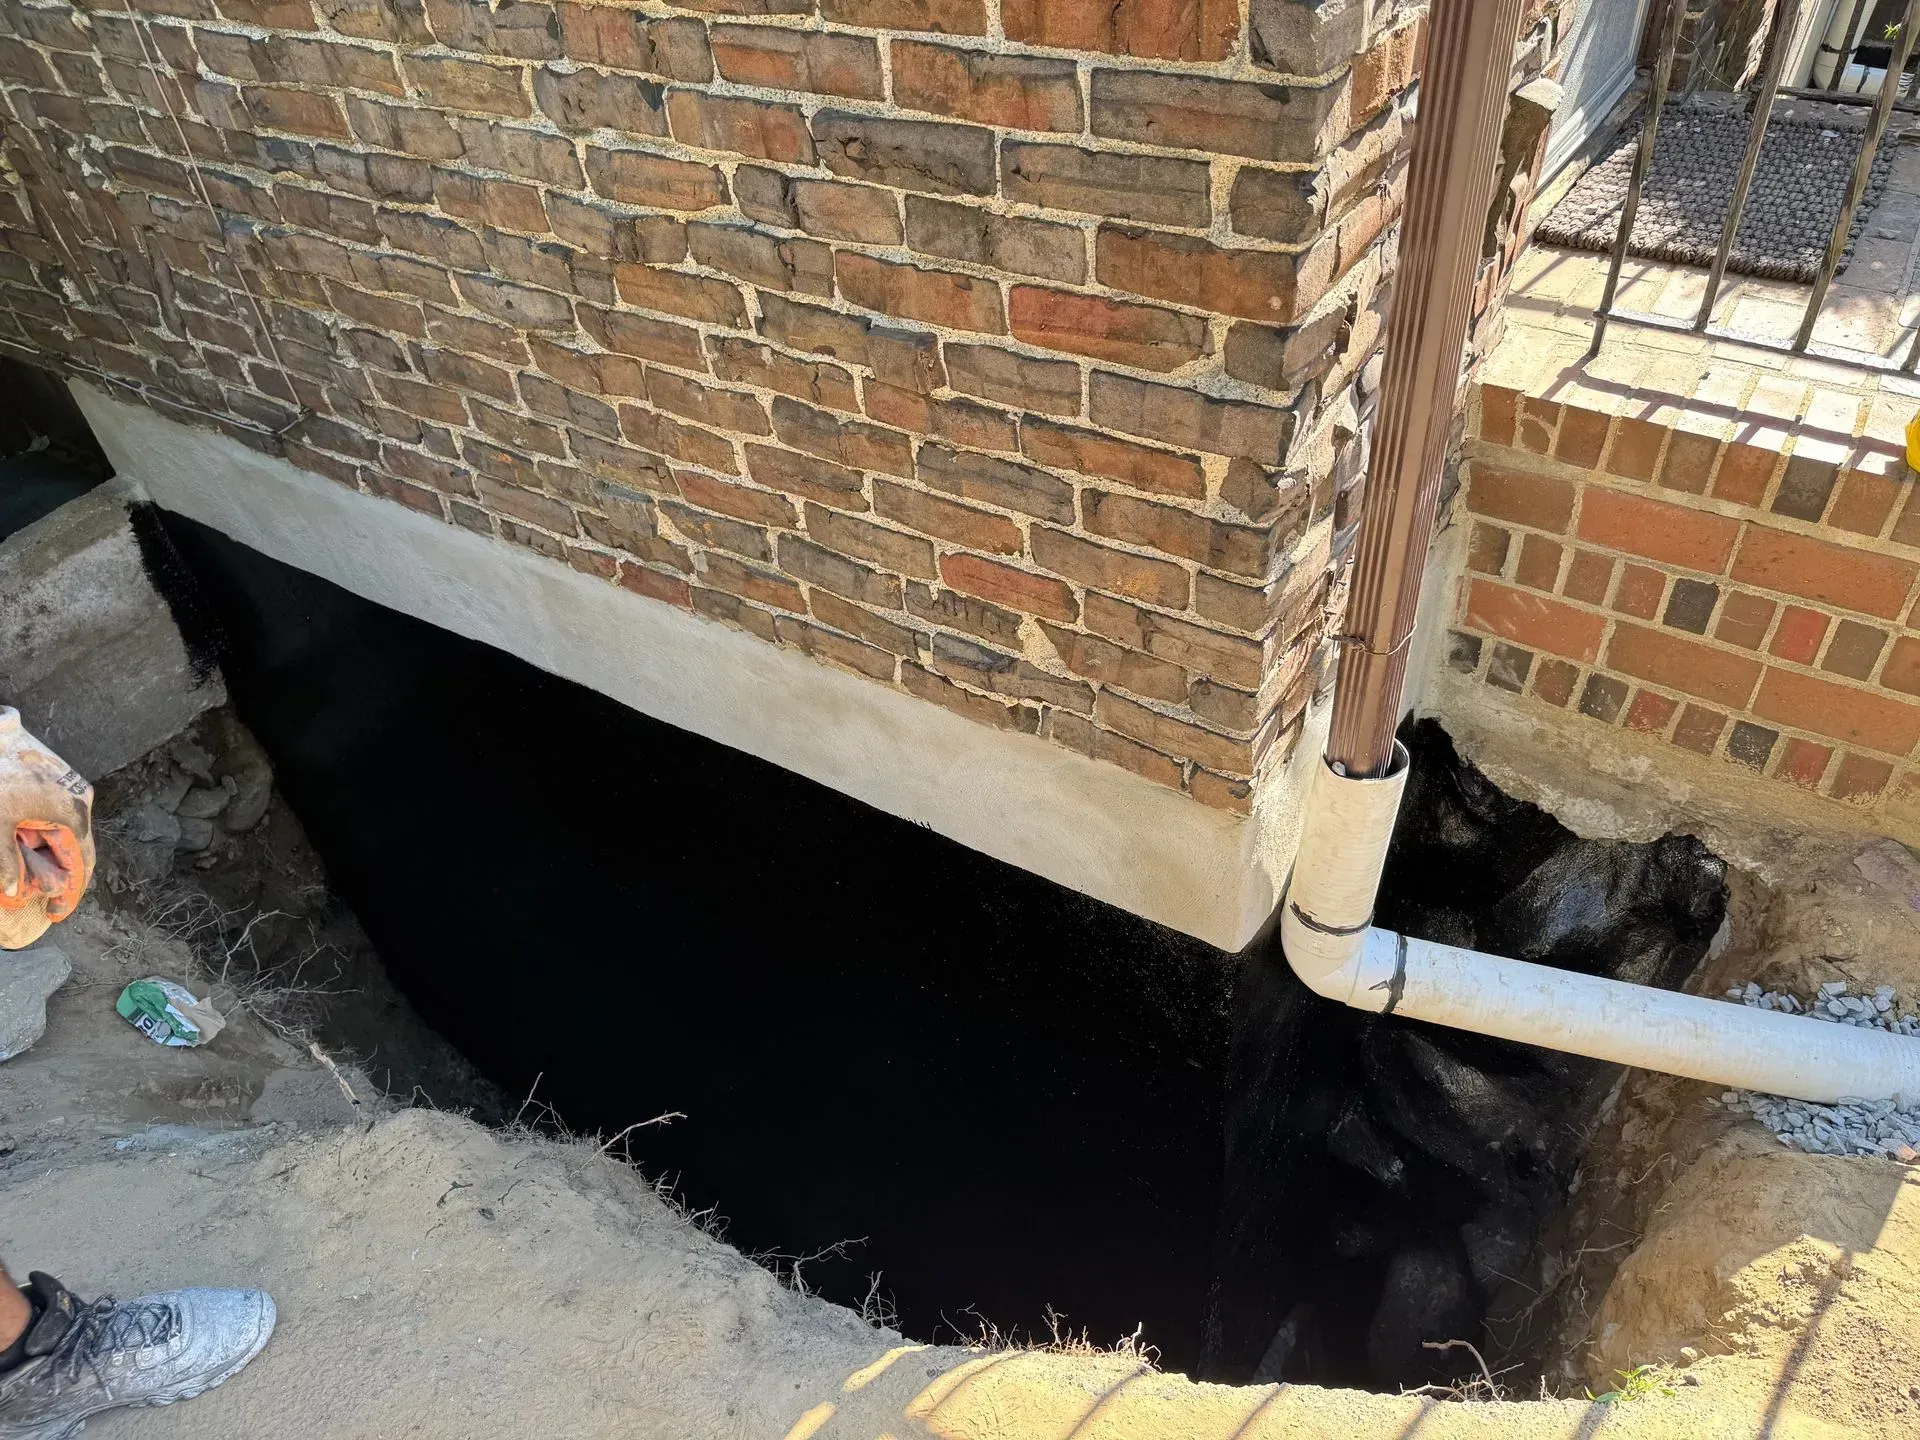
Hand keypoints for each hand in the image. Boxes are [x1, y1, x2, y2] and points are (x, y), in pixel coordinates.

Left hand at [0, 708, 93, 948]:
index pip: (82, 861)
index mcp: (71, 812)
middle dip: (58, 874)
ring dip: (48, 853)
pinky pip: (56, 815)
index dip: (71, 891)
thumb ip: (5, 861)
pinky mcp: (57, 778)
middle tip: (42, 897)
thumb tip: (14, 890)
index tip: (57, 912)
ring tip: (30, 872)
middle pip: (75, 847)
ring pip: (64, 831)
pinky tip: (25, 842)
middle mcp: (79, 799)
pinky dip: (43, 834)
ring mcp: (70, 785)